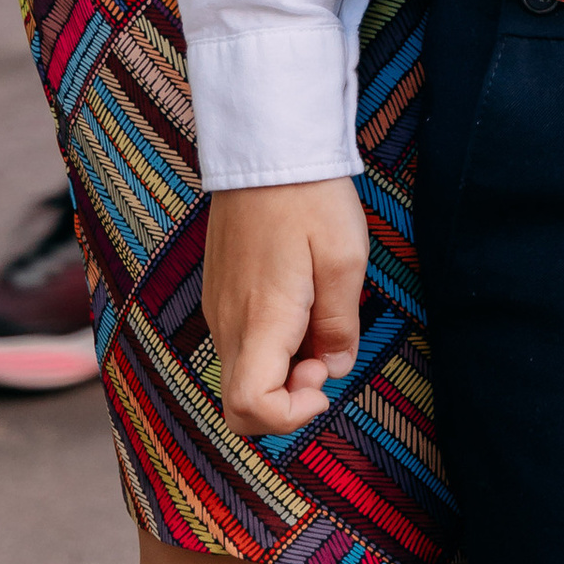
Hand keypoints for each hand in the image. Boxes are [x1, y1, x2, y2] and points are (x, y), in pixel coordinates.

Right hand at [205, 179, 370, 438]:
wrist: (265, 147)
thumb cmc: (309, 198)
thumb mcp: (345, 259)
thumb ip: (341, 325)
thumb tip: (336, 366)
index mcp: (259, 321)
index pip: (248, 408)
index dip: (288, 416)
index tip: (322, 381)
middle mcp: (228, 322)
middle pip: (240, 402)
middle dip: (286, 399)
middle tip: (323, 354)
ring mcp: (218, 307)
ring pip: (243, 371)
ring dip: (281, 369)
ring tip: (317, 318)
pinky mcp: (220, 290)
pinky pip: (241, 341)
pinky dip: (271, 344)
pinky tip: (300, 303)